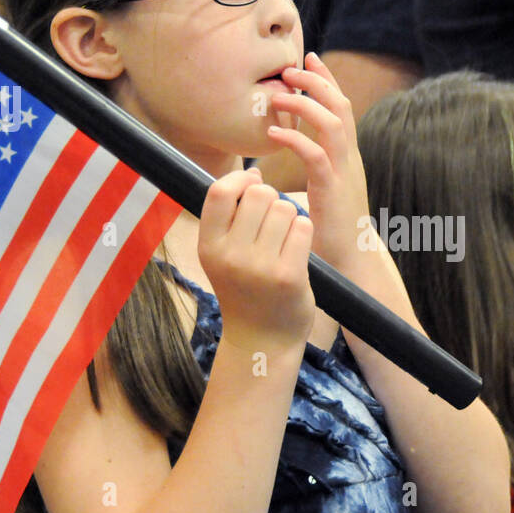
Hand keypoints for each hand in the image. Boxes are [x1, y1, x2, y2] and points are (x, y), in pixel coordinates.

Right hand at [197, 167, 314, 354]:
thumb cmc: (245, 289)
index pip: (219, 192)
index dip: (240, 180)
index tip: (252, 185)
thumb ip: (230, 216)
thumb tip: (254, 173)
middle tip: (272, 220)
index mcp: (209, 247)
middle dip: (271, 198)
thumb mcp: (222, 255)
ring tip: (284, 239)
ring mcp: (260, 267)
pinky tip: (297, 249)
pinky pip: (303, 227)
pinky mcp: (288, 275)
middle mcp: (231, 256)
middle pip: (259, 194)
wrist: (262, 340)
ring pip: (286, 208)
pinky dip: (304, 231)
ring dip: (291, 216)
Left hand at [264, 53, 369, 273]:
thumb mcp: (327, 189)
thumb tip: (298, 148)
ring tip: (280, 94)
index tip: (309, 59)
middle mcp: (350, 159)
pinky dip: (295, 139)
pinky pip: (316, 155)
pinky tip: (274, 133)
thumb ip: (318, 166)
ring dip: (305, 104)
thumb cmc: (333, 230)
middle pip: (341, 106)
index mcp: (349, 156)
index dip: (327, 80)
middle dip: (317, 82)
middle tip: (290, 68)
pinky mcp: (332, 191)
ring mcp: (344, 173)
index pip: (342, 107)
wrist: (351, 262)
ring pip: (333, 124)